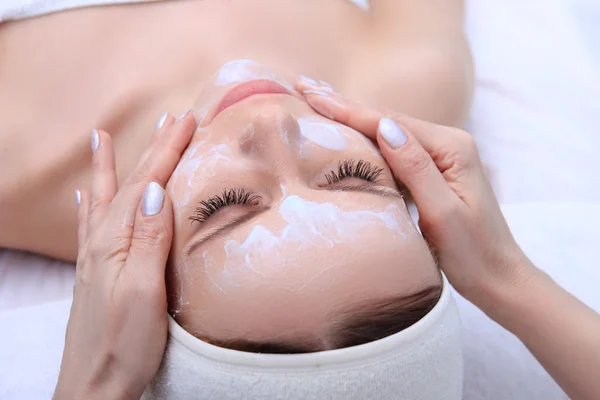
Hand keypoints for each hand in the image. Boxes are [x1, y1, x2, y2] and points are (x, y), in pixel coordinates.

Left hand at [54, 111, 194, 399]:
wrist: (93, 387)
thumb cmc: (122, 346)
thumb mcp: (143, 292)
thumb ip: (148, 239)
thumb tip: (156, 191)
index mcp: (117, 243)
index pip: (146, 184)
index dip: (167, 150)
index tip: (187, 119)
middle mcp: (102, 243)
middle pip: (129, 184)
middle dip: (151, 148)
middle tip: (170, 118)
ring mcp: (95, 257)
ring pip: (106, 199)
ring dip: (111, 167)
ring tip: (103, 137)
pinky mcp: (95, 273)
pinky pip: (89, 226)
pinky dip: (89, 204)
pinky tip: (83, 195)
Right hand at [296, 80, 534, 305]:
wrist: (498, 277)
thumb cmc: (473, 251)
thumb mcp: (442, 212)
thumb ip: (415, 167)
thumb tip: (384, 127)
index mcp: (451, 147)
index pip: (389, 123)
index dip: (348, 110)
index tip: (312, 95)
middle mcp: (448, 143)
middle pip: (387, 120)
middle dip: (344, 105)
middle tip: (306, 87)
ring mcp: (441, 157)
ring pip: (388, 133)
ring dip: (353, 119)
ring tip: (318, 102)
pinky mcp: (434, 172)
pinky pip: (394, 151)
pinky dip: (366, 139)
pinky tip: (348, 132)